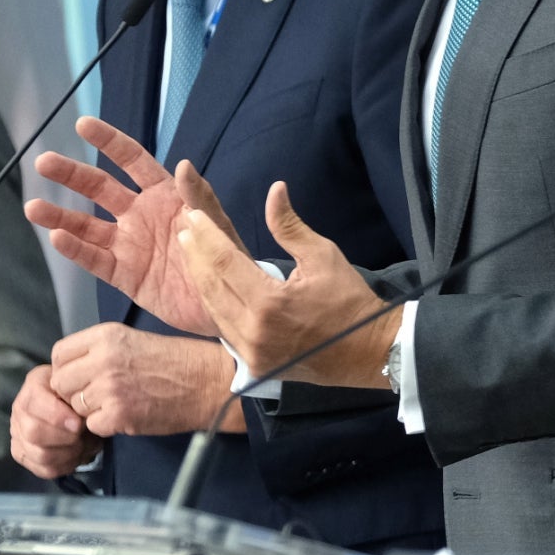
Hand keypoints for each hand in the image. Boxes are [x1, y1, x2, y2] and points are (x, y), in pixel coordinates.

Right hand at [10, 363, 102, 478]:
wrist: (76, 402)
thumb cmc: (80, 390)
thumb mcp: (80, 380)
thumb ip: (79, 388)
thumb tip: (81, 410)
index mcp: (33, 387)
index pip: (35, 404)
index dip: (57, 417)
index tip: (78, 424)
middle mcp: (20, 412)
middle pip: (34, 433)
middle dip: (64, 438)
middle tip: (83, 435)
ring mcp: (19, 435)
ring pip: (40, 455)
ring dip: (68, 454)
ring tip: (84, 445)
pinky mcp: (24, 455)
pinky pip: (43, 470)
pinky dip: (65, 466)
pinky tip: (76, 456)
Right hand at [26, 118, 223, 335]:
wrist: (229, 301)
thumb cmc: (226, 255)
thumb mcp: (215, 223)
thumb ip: (198, 196)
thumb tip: (183, 164)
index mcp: (164, 195)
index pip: (132, 161)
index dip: (109, 142)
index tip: (82, 124)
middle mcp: (141, 215)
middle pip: (98, 188)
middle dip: (71, 174)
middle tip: (44, 162)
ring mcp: (129, 244)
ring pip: (86, 225)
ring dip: (60, 216)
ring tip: (33, 207)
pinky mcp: (124, 274)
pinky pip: (94, 259)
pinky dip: (75, 249)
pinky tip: (57, 237)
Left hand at [48, 324, 238, 437]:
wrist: (210, 383)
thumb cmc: (179, 362)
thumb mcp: (133, 340)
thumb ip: (99, 351)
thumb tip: (72, 371)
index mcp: (106, 336)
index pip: (59, 355)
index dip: (66, 369)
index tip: (81, 377)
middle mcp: (103, 359)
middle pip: (60, 383)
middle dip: (75, 393)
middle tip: (99, 395)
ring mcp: (109, 388)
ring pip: (75, 407)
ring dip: (91, 410)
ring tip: (119, 404)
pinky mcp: (118, 414)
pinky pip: (93, 426)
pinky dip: (107, 425)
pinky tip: (127, 415)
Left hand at [176, 181, 397, 387]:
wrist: (368, 351)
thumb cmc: (349, 301)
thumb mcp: (323, 256)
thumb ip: (289, 226)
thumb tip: (274, 190)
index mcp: (269, 303)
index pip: (224, 262)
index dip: (206, 237)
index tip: (193, 217)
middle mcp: (252, 331)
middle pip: (211, 286)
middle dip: (196, 255)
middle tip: (186, 230)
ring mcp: (250, 353)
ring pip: (213, 309)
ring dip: (200, 280)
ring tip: (193, 253)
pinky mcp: (253, 365)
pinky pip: (225, 329)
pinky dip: (215, 304)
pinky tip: (210, 286)